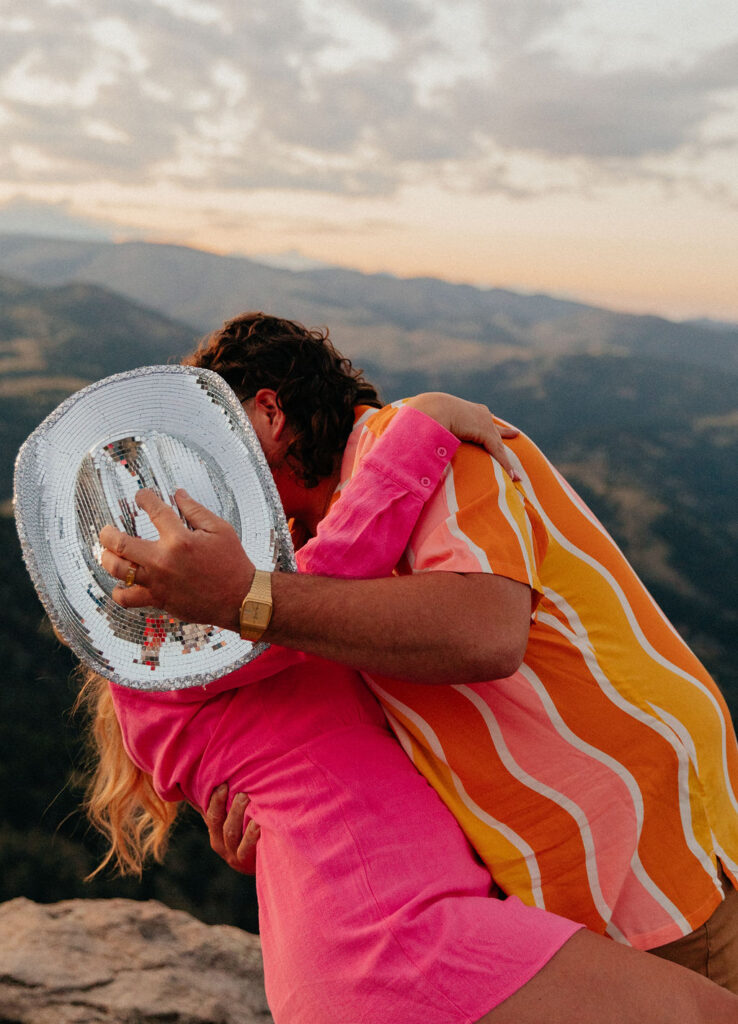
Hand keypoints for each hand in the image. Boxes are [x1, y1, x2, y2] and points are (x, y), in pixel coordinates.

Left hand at [98, 488, 252, 629]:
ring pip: (117, 570)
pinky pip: (127, 598)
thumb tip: (178, 494)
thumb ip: (195, 510)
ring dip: (107, 559)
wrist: (240, 599)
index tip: (141, 496)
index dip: (144, 498)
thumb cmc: (233, 563)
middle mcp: (163, 561)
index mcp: (180, 539)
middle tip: (106, 530)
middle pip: (119, 543)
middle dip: (107, 533)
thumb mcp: (220, 529)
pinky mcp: (159, 599)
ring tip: (108, 553)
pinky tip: (122, 583)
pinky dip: (119, 592)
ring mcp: (158, 582)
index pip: (153, 510)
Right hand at [205, 784, 259, 874]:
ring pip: (230, 832)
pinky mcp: (247, 862)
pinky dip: (251, 833)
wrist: (267, 865)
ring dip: (237, 812)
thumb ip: (221, 806)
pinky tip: (258, 821)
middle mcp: (221, 844)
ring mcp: (233, 854)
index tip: (222, 783)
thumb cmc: (249, 837)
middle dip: (222, 802)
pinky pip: (247, 847)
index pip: (209, 814)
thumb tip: (203, 783)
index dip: (214, 799)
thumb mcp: (233, 823)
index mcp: (215, 832)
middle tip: (233, 785)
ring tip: (246, 796)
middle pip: (217, 821)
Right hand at [404, 393, 519, 479]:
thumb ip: (431, 435)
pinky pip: (498, 452)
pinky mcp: (485, 432)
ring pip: (497, 445)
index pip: (482, 419)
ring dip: (506, 461)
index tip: (501, 425)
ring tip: (515, 476)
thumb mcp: (430, 425)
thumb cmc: (422, 417)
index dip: (491, 424)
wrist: (428, 409)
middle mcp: (479, 414)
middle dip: (505, 434)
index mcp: (466, 410)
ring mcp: (483, 422)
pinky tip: (513, 477)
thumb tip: (416, 444)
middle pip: (495, 429)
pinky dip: (506, 465)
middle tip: (515, 434)